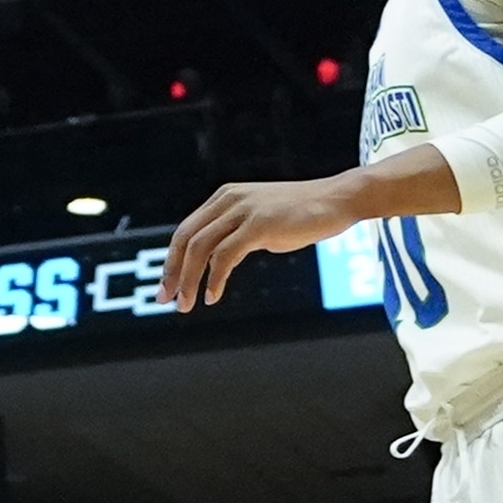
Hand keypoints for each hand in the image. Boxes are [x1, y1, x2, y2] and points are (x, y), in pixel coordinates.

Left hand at [164, 170, 382, 309]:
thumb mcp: (259, 219)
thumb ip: (236, 234)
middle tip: (165, 299)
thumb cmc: (302, 214)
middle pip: (186, 238)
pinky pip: (226, 255)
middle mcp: (228, 200)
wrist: (337, 199)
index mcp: (223, 198)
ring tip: (187, 304)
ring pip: (201, 248)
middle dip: (172, 272)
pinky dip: (216, 278)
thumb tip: (217, 260)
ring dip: (190, 280)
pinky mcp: (260, 224)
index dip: (172, 260)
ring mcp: (243, 210)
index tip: (167, 285)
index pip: (186, 231)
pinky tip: (213, 296)